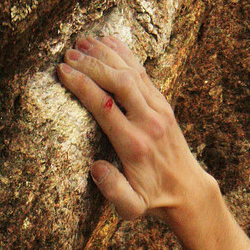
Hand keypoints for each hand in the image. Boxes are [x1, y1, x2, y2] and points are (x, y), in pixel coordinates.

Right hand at [56, 33, 213, 223]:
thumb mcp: (131, 208)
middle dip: (92, 64)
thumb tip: (95, 168)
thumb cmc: (152, 199)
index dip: (82, 85)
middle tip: (67, 54)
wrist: (187, 191)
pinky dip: (125, 55)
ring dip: (107, 54)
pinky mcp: (164, 103)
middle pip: (120, 82)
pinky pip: (143, 73)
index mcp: (135, 145)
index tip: (62, 72)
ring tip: (82, 42)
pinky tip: (108, 42)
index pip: (105, 106)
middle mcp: (149, 122)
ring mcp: (159, 110)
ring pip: (133, 72)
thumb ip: (114, 190)